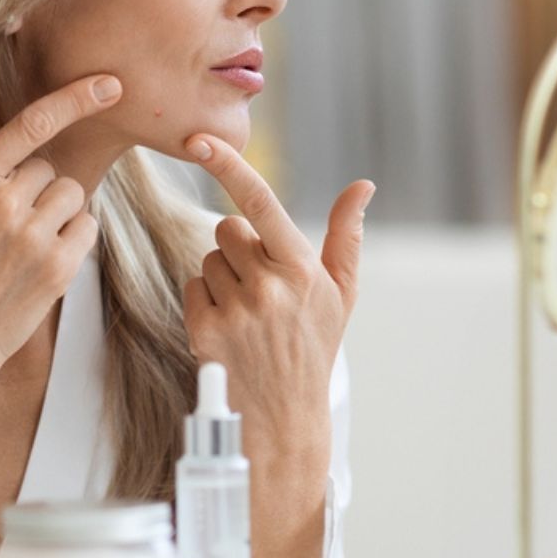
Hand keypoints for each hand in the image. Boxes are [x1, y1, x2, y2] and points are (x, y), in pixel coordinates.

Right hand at [0, 74, 122, 391]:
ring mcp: (32, 236)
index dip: (75, 99)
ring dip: (56, 212)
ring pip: (72, 195)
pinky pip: (86, 227)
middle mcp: (2, 203)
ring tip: (21, 244)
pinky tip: (40, 260)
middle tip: (5, 226)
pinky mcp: (57, 267)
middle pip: (49, 167)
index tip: (110, 84)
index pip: (30, 124)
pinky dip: (72, 238)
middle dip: (35, 189)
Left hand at [180, 132, 373, 461]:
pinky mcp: (205, 330)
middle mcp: (269, 286)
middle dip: (240, 247)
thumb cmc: (314, 348)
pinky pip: (193, 286)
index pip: (261, 203)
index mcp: (302, 269)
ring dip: (223, 276)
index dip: (228, 166)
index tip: (200, 139)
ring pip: (209, 258)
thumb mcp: (340, 294)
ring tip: (249, 312)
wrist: (284, 418)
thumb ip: (346, 236)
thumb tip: (363, 185)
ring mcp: (235, 309)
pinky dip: (205, 300)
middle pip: (228, 228)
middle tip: (262, 285)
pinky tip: (229, 326)